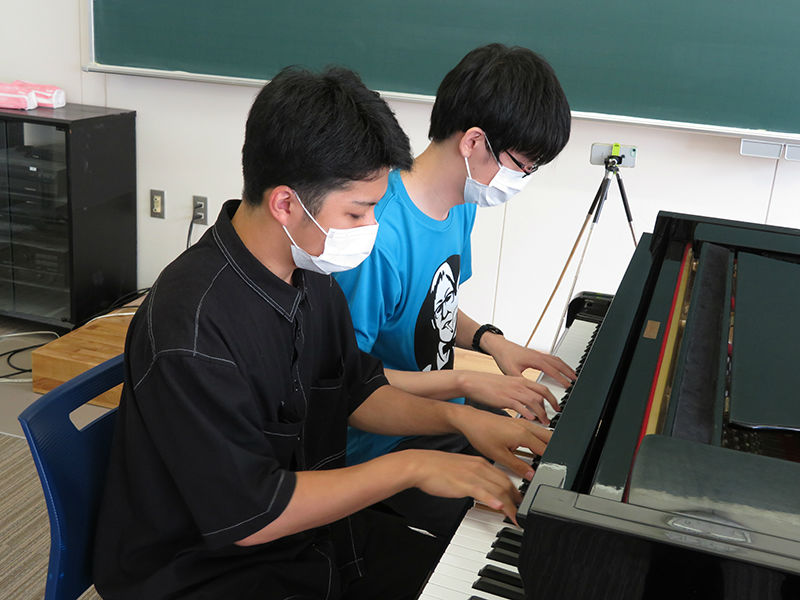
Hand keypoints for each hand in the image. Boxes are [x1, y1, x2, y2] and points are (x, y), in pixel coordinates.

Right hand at [402, 449, 522, 524]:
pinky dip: (492, 500)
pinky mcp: (463, 484)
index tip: (519, 501)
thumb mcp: (461, 468)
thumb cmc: (436, 468)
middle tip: (522, 513)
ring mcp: (472, 475)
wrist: (420, 465)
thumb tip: (481, 487)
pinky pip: (481, 492)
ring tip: (515, 517)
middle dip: (516, 500)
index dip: (514, 491)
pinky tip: (499, 507)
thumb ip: (474, 476)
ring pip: (497, 490)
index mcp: (480, 463)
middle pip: (505, 484)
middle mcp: (479, 467)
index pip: (504, 477)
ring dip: (509, 506)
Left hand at [451, 406, 551, 480]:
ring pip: (543, 434)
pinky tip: (532, 449)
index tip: (547, 471)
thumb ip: (518, 466)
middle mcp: (526, 426)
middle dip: (552, 452)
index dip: (547, 462)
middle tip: (547, 465)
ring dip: (545, 445)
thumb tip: (530, 474)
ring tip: (540, 459)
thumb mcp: (499, 455)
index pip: (545, 450)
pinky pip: (535, 431)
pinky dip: (538, 440)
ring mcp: (523, 423)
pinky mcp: (518, 422)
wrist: (472, 421)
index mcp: (524, 434)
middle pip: (549, 439)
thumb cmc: (482, 434)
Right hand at [460, 370, 558, 423]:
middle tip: (554, 416)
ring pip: (533, 400)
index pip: (541, 388)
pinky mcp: (504, 398)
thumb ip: (517, 393)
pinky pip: (520, 406)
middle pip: (541, 394)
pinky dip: (528, 413)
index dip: (551, 398)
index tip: (556, 406)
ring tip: (544, 422)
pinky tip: (531, 419)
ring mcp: (512, 391)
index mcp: (520, 381)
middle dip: (551, 405)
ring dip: (541, 412)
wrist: (472, 382)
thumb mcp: (506, 387)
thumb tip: (525, 403)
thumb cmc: (486, 385)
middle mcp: (519, 385)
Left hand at [485, 336, 575, 386]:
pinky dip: (559, 362)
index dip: (561, 379)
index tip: (568, 385)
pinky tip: (560, 367)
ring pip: (556, 359)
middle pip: (558, 363)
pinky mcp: (536, 353)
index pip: (552, 371)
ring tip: (572, 374)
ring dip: (565, 366)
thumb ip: (521, 381)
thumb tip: (528, 390)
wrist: (500, 346)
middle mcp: (538, 355)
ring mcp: (538, 353)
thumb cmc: (504, 357)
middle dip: (568, 371)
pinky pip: (552, 357)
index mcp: (534, 360)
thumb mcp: (510, 372)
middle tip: (576, 380)